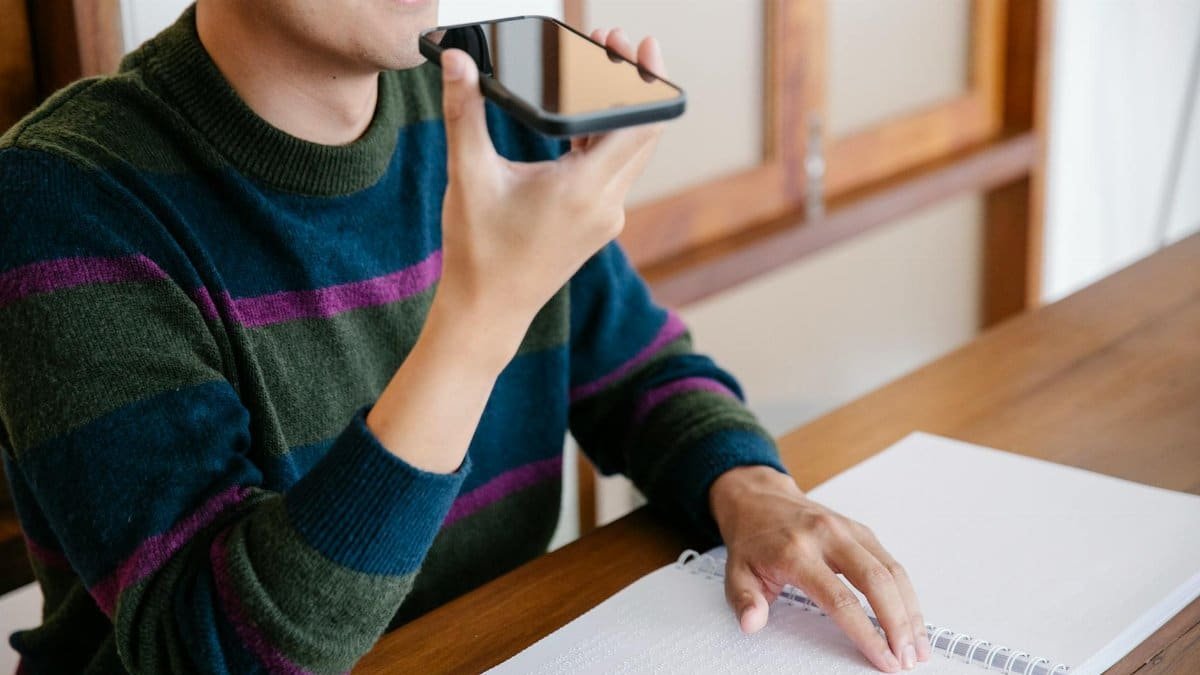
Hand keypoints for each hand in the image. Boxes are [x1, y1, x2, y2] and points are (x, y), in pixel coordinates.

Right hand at [435, 28, 664, 353]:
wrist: (486, 312)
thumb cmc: (477, 251)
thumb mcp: (467, 175)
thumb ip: (464, 112)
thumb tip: (458, 61)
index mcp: (583, 189)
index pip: (641, 122)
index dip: (647, 79)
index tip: (635, 46)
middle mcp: (606, 205)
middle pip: (644, 131)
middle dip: (633, 84)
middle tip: (613, 45)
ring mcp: (606, 218)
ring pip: (630, 152)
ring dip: (619, 112)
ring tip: (595, 74)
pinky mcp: (598, 225)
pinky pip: (615, 173)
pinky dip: (605, 141)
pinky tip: (579, 121)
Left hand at [709, 466, 932, 671]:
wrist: (757, 497)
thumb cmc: (751, 538)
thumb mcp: (736, 571)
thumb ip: (744, 600)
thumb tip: (752, 622)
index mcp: (796, 551)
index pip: (840, 599)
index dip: (866, 633)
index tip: (883, 658)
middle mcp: (827, 536)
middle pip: (876, 582)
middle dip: (898, 624)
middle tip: (907, 658)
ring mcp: (847, 530)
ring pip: (892, 571)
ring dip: (910, 610)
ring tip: (917, 646)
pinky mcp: (860, 530)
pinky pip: (891, 562)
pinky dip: (906, 592)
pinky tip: (912, 617)